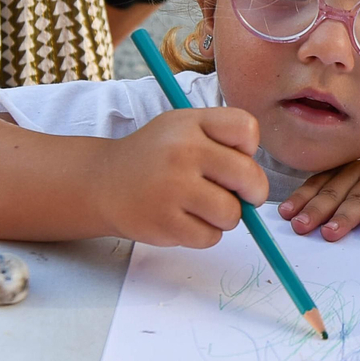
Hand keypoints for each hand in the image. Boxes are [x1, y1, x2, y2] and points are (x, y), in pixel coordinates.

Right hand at [93, 108, 268, 247]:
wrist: (102, 182)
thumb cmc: (155, 157)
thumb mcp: (183, 129)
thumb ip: (222, 142)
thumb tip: (257, 185)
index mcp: (191, 123)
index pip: (247, 129)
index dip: (250, 148)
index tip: (236, 157)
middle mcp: (182, 152)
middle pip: (249, 176)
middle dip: (252, 192)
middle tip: (240, 195)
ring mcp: (173, 188)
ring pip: (232, 214)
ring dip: (225, 216)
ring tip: (202, 207)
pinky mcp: (165, 222)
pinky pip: (210, 237)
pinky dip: (204, 234)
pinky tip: (184, 220)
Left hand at [278, 161, 359, 240]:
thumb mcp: (356, 202)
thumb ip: (334, 210)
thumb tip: (302, 228)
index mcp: (342, 174)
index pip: (317, 185)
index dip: (301, 199)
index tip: (286, 215)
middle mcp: (358, 171)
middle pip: (333, 193)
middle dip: (315, 211)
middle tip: (301, 226)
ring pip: (358, 198)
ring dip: (344, 217)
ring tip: (331, 234)